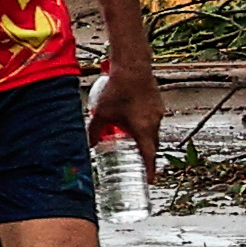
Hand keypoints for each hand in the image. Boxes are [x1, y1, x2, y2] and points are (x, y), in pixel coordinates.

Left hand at [91, 55, 164, 183]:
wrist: (132, 66)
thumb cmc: (119, 91)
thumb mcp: (102, 114)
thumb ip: (94, 130)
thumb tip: (87, 144)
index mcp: (144, 130)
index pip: (149, 156)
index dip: (149, 169)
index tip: (149, 180)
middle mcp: (155, 122)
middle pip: (152, 143)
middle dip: (145, 153)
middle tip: (138, 160)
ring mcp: (158, 111)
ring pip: (152, 129)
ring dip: (142, 135)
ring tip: (129, 137)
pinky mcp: (156, 101)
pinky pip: (151, 116)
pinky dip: (143, 121)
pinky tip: (130, 116)